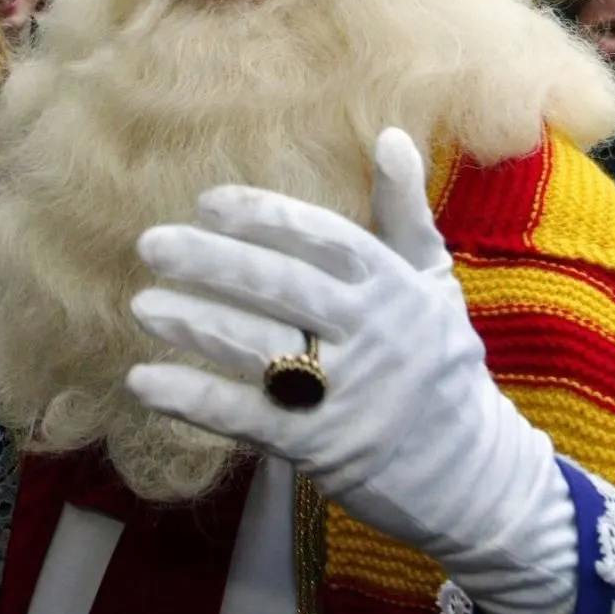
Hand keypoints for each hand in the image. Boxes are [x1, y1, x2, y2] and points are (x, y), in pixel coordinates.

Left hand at [127, 129, 565, 589]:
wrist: (472, 479)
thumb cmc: (440, 365)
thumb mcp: (433, 283)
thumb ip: (405, 212)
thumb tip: (389, 135)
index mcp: (396, 288)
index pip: (325, 240)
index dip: (266, 218)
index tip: (207, 202)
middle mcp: (374, 336)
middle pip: (284, 289)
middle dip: (213, 263)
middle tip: (151, 244)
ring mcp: (348, 395)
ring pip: (260, 350)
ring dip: (195, 325)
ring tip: (142, 305)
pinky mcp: (322, 448)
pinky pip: (247, 418)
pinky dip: (194, 398)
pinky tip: (144, 381)